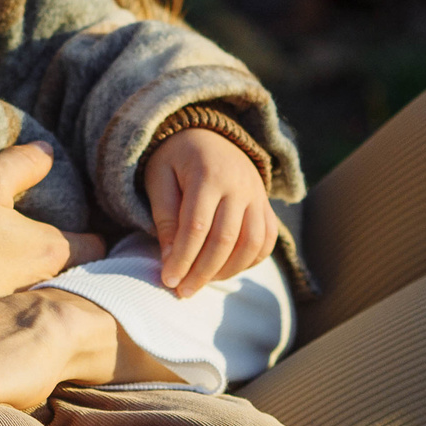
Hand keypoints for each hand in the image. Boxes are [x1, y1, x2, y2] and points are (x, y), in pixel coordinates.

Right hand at [0, 142, 105, 325]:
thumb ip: (22, 163)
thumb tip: (47, 150)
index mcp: (53, 251)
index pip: (98, 245)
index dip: (92, 233)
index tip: (80, 224)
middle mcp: (48, 288)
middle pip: (76, 274)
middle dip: (72, 263)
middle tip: (51, 246)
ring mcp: (24, 316)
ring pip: (47, 295)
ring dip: (41, 284)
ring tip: (15, 267)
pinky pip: (19, 316)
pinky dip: (15, 305)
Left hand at [142, 126, 275, 295]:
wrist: (207, 134)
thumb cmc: (175, 158)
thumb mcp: (158, 178)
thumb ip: (164, 216)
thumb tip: (169, 260)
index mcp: (208, 174)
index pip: (196, 227)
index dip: (182, 258)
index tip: (168, 280)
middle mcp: (239, 185)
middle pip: (224, 240)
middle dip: (202, 272)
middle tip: (182, 292)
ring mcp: (258, 195)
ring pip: (251, 243)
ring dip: (226, 271)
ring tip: (201, 282)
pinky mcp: (266, 204)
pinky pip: (266, 240)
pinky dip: (249, 261)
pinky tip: (226, 269)